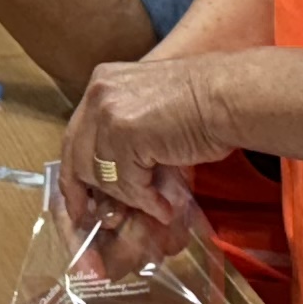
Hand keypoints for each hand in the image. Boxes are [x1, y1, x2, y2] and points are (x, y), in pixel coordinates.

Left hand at [59, 52, 248, 264]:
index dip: (75, 176)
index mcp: (102, 83)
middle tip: (103, 220)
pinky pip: (129, 183)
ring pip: (103, 176)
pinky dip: (147, 201)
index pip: (75, 138)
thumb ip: (124, 136)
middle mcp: (98, 94)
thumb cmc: (202, 104)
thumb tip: (111, 182)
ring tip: (156, 206)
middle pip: (80, 158)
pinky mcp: (126, 134)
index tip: (78, 204)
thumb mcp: (149, 110)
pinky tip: (164, 207)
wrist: (228, 97)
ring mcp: (109, 113)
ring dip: (131, 198)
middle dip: (90, 195)